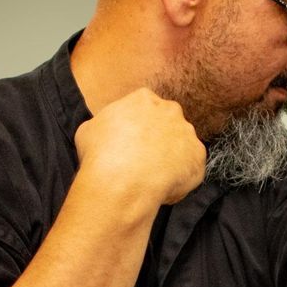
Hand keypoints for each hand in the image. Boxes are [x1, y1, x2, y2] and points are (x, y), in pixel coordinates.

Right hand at [74, 88, 204, 206]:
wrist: (122, 181)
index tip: (131, 142)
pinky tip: (163, 187)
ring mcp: (187, 132)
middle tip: (143, 159)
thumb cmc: (100, 155)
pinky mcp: (198, 156)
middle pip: (167, 122)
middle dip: (159, 138)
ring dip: (172, 157)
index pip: (145, 107)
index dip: (138, 126)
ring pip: (182, 144)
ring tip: (152, 177)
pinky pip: (191, 166)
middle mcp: (170, 110)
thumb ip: (105, 125)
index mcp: (143, 98)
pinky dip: (181, 177)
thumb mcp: (88, 130)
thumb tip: (107, 133)